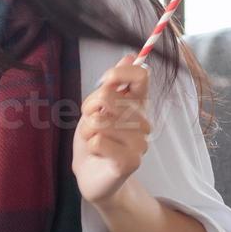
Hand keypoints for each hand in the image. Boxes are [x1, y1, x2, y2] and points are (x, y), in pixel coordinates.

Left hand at [73, 53, 151, 207]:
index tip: (106, 81)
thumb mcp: (97, 108)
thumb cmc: (94, 138)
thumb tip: (130, 56)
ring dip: (88, 130)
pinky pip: (99, 140)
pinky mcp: (131, 162)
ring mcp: (139, 142)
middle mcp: (142, 121)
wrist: (91, 174)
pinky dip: (91, 145)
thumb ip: (111, 85)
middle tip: (91, 123)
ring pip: (100, 122)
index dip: (120, 73)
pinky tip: (98, 153)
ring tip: (94, 140)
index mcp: (137, 104)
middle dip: (89, 108)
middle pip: (110, 97)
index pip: (140, 76)